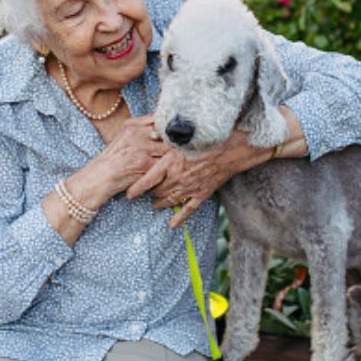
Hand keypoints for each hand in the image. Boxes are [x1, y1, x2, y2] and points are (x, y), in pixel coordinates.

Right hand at [76, 115, 168, 203]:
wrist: (99, 178)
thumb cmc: (114, 160)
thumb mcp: (125, 137)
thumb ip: (143, 129)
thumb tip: (167, 127)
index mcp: (132, 125)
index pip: (160, 120)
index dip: (169, 129)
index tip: (176, 135)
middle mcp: (136, 133)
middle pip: (167, 134)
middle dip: (174, 144)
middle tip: (178, 151)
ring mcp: (141, 148)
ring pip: (169, 149)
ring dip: (172, 156)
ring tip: (172, 162)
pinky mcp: (145, 164)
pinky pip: (165, 163)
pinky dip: (167, 168)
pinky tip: (165, 171)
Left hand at [127, 127, 264, 226]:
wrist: (232, 147)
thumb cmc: (208, 138)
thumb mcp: (183, 136)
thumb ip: (166, 139)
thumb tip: (153, 135)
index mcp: (170, 163)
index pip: (147, 180)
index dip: (136, 188)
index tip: (128, 194)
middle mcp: (178, 178)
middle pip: (157, 191)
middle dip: (149, 193)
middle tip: (144, 193)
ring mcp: (190, 187)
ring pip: (169, 200)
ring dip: (159, 204)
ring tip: (153, 205)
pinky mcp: (202, 193)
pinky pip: (188, 209)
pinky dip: (179, 218)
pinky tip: (172, 225)